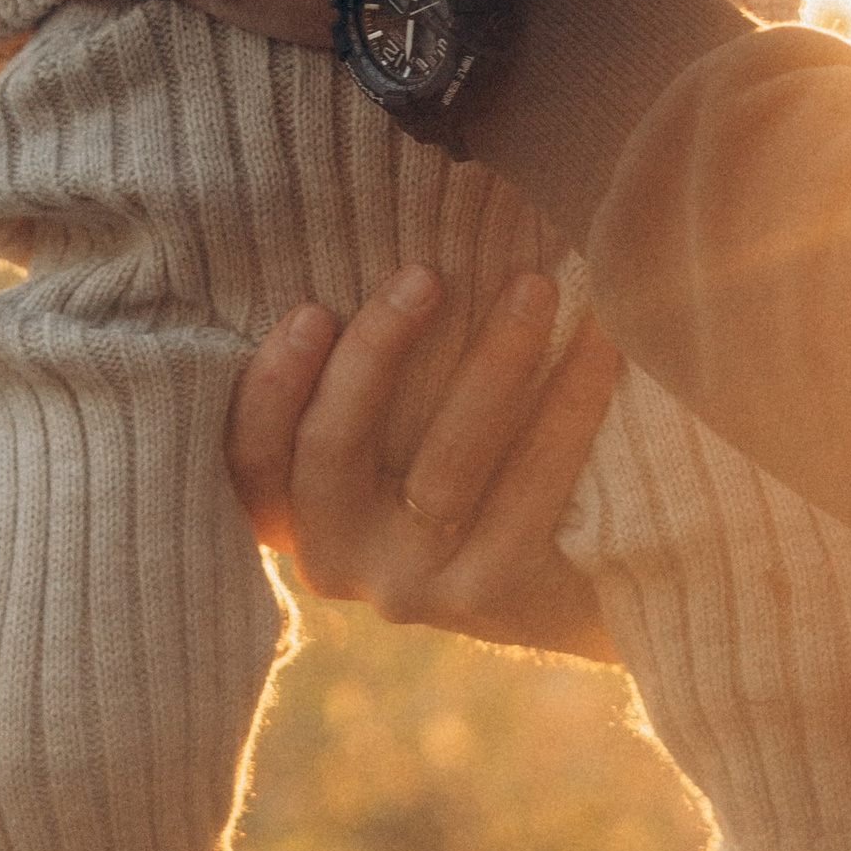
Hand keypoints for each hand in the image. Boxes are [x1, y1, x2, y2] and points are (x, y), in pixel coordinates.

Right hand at [229, 265, 621, 658]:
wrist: (567, 591)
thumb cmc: (464, 471)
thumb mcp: (390, 438)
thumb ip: (363, 382)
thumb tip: (380, 256)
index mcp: (295, 515)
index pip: (252, 457)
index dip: (272, 387)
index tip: (314, 309)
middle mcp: (337, 560)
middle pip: (331, 450)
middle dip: (374, 351)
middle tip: (427, 274)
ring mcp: (412, 588)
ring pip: (442, 464)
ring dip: (492, 362)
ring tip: (533, 287)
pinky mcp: (492, 594)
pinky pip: (528, 486)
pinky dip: (568, 403)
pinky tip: (598, 342)